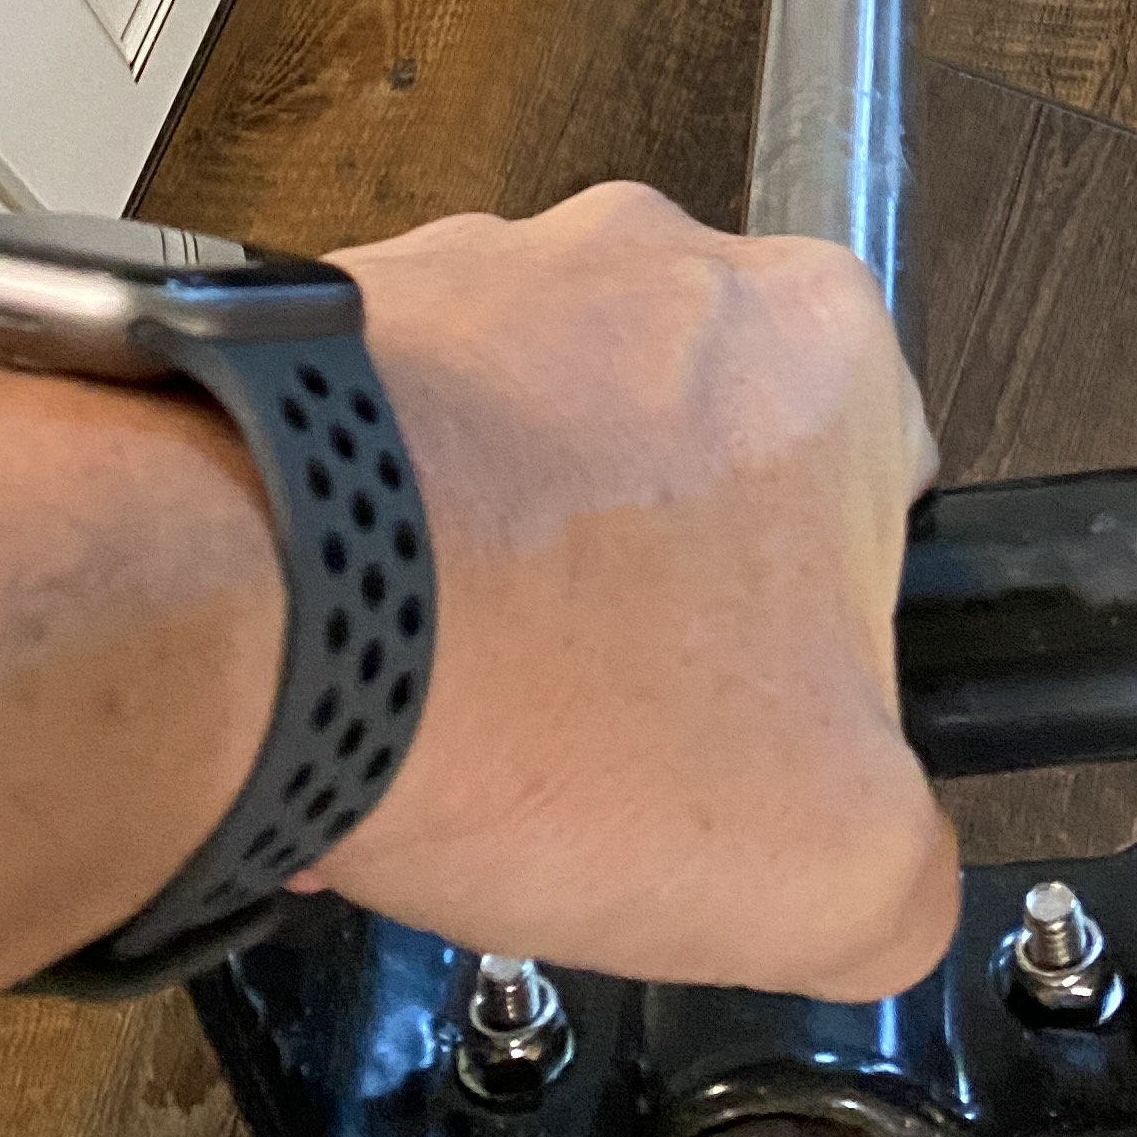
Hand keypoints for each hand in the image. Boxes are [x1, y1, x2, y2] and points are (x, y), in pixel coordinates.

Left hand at [311, 184, 958, 1004]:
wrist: (230, 614)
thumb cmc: (512, 683)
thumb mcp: (828, 865)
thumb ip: (906, 867)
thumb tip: (883, 874)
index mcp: (819, 343)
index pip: (879, 506)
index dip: (818, 656)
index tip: (753, 737)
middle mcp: (656, 262)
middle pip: (698, 476)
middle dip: (652, 609)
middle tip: (599, 745)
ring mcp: (485, 271)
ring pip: (536, 458)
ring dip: (510, 577)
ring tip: (455, 722)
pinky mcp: (335, 312)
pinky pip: (391, 452)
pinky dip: (379, 550)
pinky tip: (352, 669)